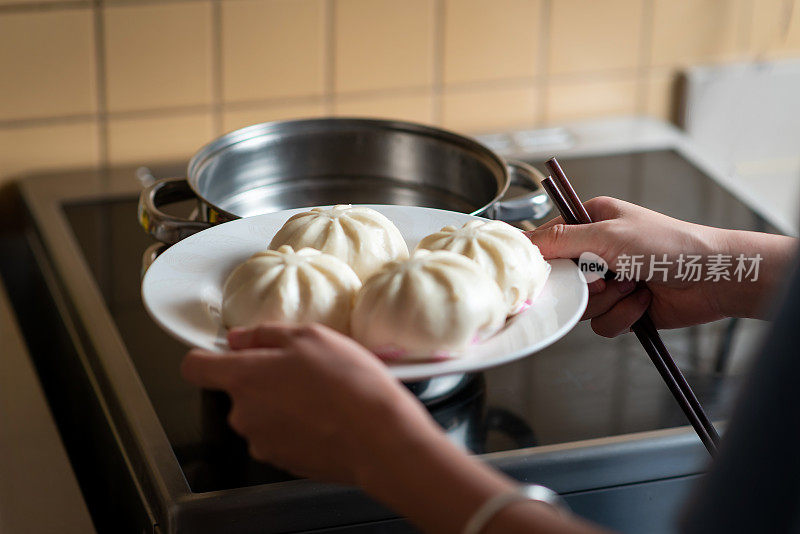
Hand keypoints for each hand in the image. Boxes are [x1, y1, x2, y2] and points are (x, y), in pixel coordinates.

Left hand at [181, 323, 439, 483]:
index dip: (207, 356)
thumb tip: (240, 339)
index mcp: (243, 378)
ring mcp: (263, 443)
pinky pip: (283, 436)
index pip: (195, 367)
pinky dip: (299, 426)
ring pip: (263, 414)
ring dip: (284, 403)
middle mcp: (244, 415)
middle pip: (239, 391)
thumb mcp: (310, 336)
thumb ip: (265, 334)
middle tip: (304, 369)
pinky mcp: (285, 463)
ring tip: (322, 394)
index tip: (225, 353)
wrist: (380, 438)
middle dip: (264, 379)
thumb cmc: (348, 384)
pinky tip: (328, 417)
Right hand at [526, 196, 794, 336]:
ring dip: (609, 301)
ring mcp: (608, 282)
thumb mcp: (608, 235)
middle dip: (585, 285)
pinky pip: (600, 324)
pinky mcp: (620, 308)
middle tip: (605, 277)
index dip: (546, 260)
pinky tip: (642, 301)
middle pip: (561, 281)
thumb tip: (524, 241)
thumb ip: (562, 239)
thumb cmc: (669, 245)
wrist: (713, 279)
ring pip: (580, 307)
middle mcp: (596, 251)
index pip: (547, 241)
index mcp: (590, 222)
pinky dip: (623, 315)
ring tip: (633, 285)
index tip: (554, 270)